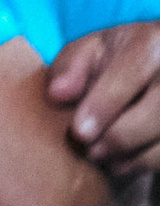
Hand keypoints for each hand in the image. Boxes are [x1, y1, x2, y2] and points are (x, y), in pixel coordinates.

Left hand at [47, 21, 159, 175]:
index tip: (79, 131)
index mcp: (150, 43)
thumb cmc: (117, 58)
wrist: (158, 65)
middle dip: (117, 137)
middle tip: (88, 150)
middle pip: (154, 114)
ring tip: (105, 158)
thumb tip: (56, 93)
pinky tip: (126, 161)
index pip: (129, 75)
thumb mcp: (90, 50)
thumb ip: (69, 66)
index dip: (103, 106)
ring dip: (133, 157)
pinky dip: (145, 163)